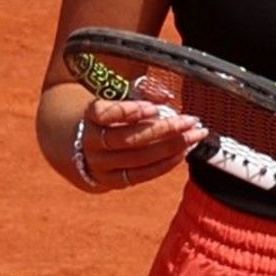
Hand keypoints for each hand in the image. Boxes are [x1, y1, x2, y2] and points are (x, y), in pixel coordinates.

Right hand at [76, 99, 207, 190]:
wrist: (81, 147)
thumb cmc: (107, 117)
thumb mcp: (116, 100)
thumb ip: (139, 94)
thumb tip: (166, 95)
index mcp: (89, 117)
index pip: (103, 114)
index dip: (128, 111)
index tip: (154, 108)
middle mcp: (92, 143)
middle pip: (128, 139)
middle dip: (164, 130)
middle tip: (190, 121)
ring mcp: (101, 165)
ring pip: (138, 159)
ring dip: (171, 147)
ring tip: (194, 136)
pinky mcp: (113, 181)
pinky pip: (142, 175)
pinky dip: (165, 164)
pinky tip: (182, 152)